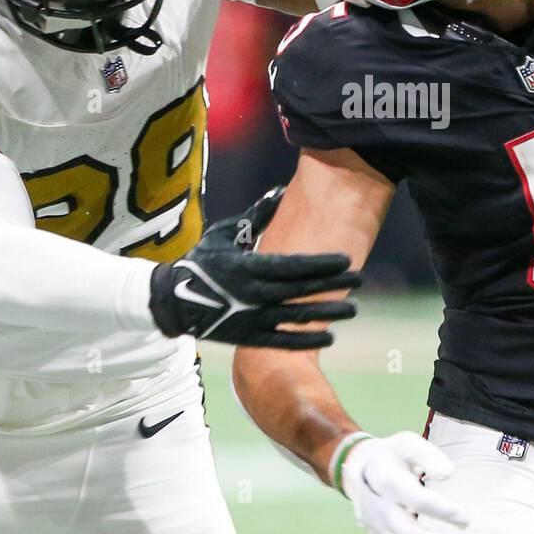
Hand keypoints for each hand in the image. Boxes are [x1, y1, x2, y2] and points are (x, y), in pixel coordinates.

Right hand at [149, 188, 359, 346]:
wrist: (172, 300)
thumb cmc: (202, 261)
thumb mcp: (226, 233)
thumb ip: (257, 215)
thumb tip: (281, 191)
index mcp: (248, 266)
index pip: (293, 266)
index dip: (322, 264)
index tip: (346, 260)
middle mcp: (252, 293)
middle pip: (301, 290)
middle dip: (333, 285)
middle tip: (361, 279)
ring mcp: (250, 318)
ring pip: (296, 317)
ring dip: (327, 313)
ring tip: (353, 309)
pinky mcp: (247, 337)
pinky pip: (282, 341)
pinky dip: (306, 340)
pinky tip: (329, 337)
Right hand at [337, 432, 469, 533]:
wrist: (358, 464)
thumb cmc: (392, 454)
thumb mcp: (408, 444)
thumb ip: (428, 457)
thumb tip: (447, 474)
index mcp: (385, 477)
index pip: (416, 499)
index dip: (442, 510)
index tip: (465, 517)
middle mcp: (376, 504)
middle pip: (406, 530)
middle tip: (462, 532)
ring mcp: (373, 522)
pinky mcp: (375, 532)